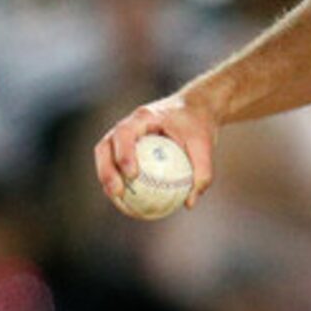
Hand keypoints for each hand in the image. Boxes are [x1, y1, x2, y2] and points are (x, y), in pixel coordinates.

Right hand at [94, 93, 216, 211]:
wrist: (195, 108)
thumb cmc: (198, 124)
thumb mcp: (205, 144)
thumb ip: (202, 171)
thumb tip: (189, 203)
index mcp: (144, 116)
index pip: (125, 133)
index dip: (124, 153)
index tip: (133, 174)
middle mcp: (129, 124)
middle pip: (106, 146)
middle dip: (106, 170)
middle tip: (117, 192)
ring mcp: (124, 135)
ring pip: (105, 155)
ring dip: (106, 177)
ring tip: (117, 199)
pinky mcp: (126, 145)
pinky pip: (116, 164)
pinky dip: (118, 180)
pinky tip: (125, 202)